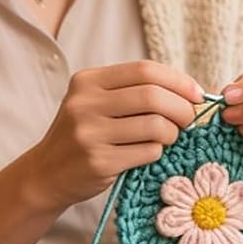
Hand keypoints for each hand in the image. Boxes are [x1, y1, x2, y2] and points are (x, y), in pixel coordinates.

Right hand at [30, 61, 202, 212]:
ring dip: (173, 133)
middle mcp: (85, 103)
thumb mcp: (96, 103)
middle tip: (190, 119)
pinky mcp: (99, 162)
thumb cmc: (83, 136)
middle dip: (182, 108)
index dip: (178, 80)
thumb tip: (189, 92)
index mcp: (87, 81)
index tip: (196, 94)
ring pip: (155, 126)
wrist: (45, 174)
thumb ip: (132, 92)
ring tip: (169, 138)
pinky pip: (148, 152)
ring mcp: (90, 134)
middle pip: (152, 96)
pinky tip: (151, 153)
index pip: (144, 70)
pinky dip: (158, 152)